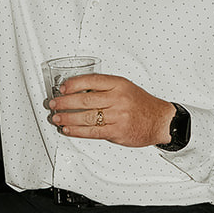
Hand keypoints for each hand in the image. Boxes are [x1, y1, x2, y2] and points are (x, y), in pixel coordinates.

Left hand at [48, 73, 174, 147]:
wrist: (160, 120)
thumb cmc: (141, 104)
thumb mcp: (125, 88)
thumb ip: (104, 88)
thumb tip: (77, 92)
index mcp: (118, 84)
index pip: (91, 81)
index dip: (73, 84)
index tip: (62, 88)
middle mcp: (118, 98)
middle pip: (85, 100)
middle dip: (64, 102)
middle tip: (53, 104)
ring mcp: (118, 116)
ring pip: (86, 117)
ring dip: (67, 118)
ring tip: (56, 118)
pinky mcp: (117, 131)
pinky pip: (92, 131)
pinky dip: (77, 131)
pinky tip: (68, 130)